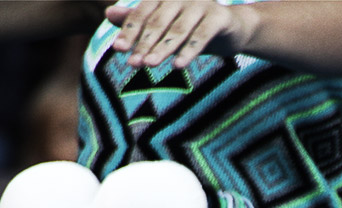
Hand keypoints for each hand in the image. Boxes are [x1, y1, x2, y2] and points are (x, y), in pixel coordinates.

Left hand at [105, 0, 254, 67]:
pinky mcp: (219, 17)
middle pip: (158, 22)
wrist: (234, 28)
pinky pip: (201, 36)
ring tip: (149, 65)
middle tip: (133, 63)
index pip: (143, 13)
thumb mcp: (165, 25)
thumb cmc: (194, 26)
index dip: (130, 31)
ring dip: (163, 49)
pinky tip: (178, 66)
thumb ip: (138, 20)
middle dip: (144, 44)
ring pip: (178, 30)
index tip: (118, 49)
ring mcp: (201, 4)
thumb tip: (108, 13)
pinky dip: (189, 51)